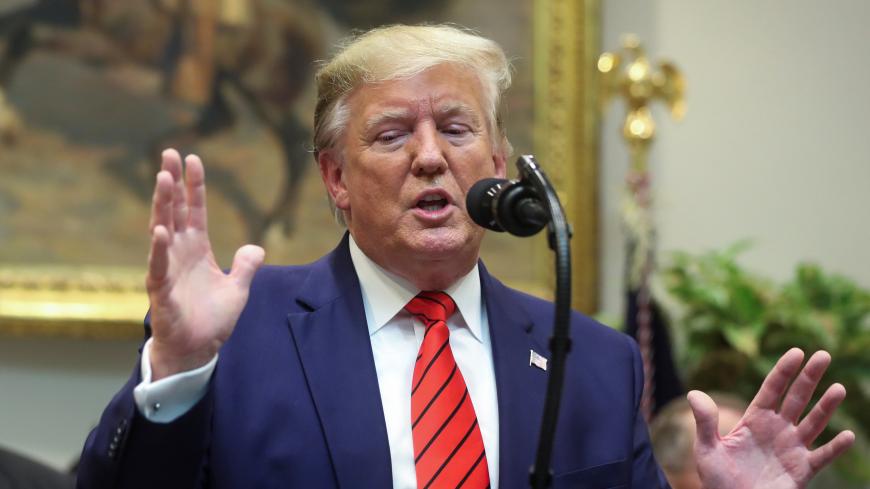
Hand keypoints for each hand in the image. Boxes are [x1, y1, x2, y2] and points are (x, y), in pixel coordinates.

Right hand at [146, 149, 263, 379]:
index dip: (194, 186)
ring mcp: (168, 269)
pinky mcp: (161, 290)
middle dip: (171, 182)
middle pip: (174, 211)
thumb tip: (256, 247)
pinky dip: (159, 249)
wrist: (197, 350)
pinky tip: (161, 230)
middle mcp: (179, 253)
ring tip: (162, 178)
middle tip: (168, 153)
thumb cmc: (212, 321)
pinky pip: (158, 266)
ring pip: (162, 230)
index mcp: (197, 250)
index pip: (195, 211)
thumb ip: (246, 267)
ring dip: (162, 205)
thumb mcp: (238, 289)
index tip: (192, 159)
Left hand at [688, 349, 854, 488]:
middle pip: (796, 398)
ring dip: (826, 406)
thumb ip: (704, 422)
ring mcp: (792, 449)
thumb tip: (693, 392)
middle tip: (823, 355)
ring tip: (838, 388)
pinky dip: (835, 447)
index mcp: (754, 420)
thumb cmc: (718, 480)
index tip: (797, 351)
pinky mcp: (802, 471)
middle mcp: (777, 430)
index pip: (772, 389)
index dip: (784, 371)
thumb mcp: (707, 449)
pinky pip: (822, 457)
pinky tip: (847, 435)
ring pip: (813, 423)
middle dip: (809, 377)